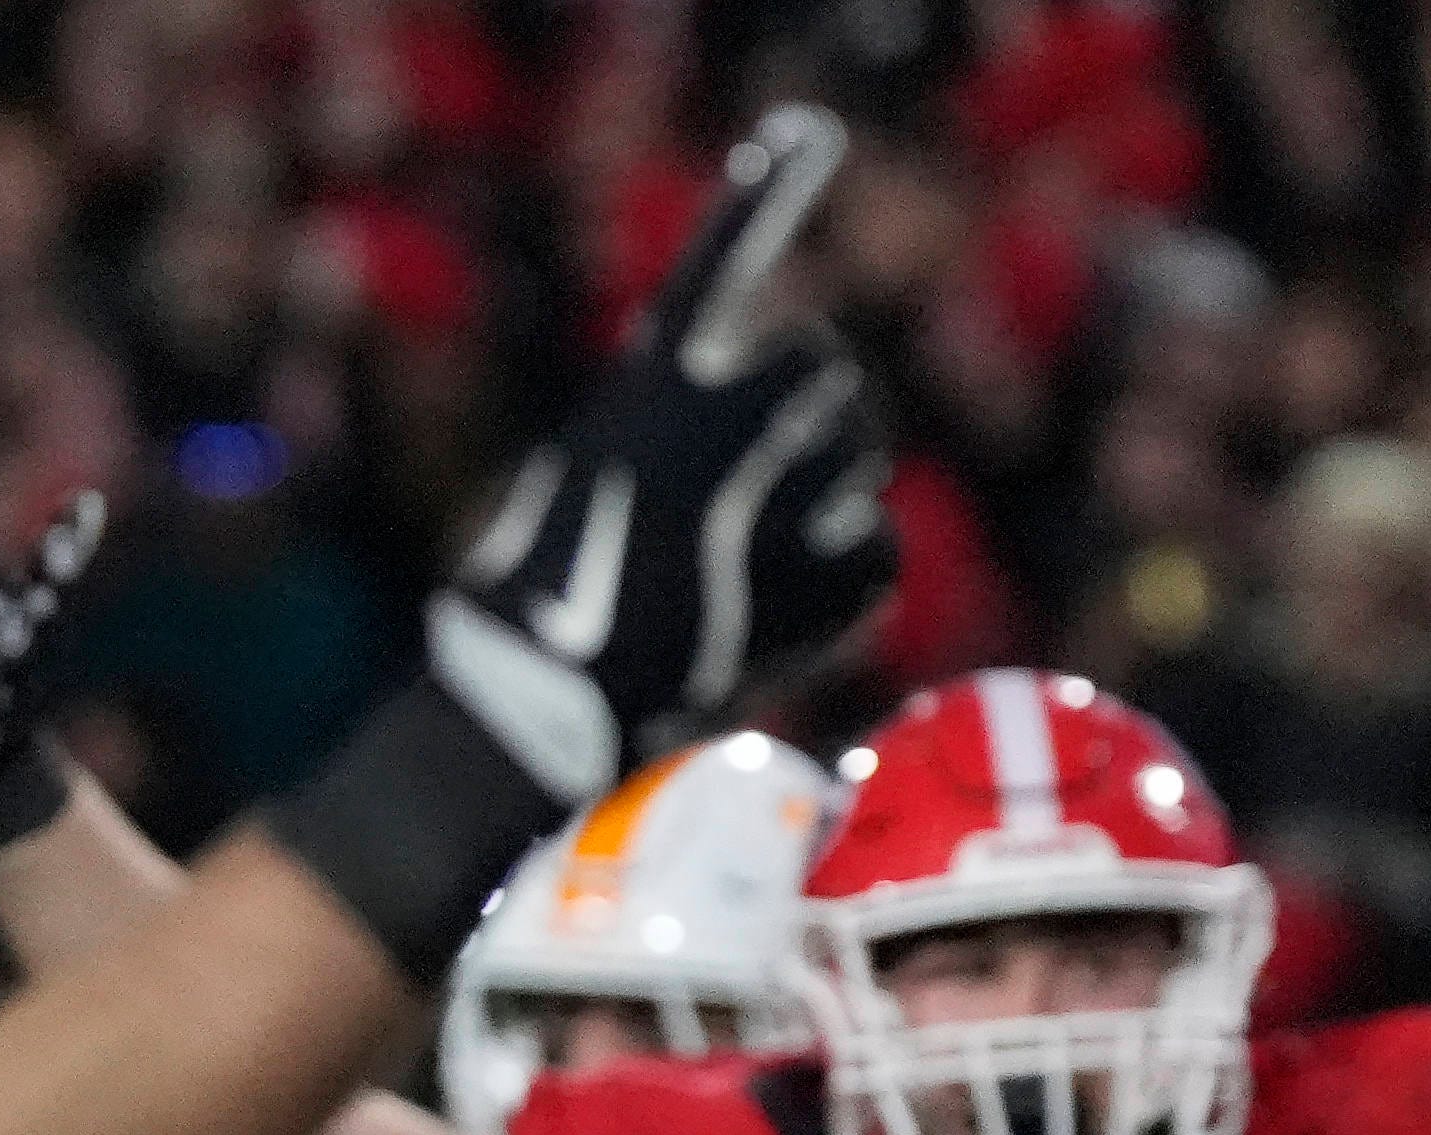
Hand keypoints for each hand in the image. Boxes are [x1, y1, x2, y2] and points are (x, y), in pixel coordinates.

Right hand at [427, 105, 894, 806]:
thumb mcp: (592, 468)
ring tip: (758, 556)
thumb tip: (743, 375)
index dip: (760, 202)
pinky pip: (875, 549)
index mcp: (649, 397)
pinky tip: (788, 610)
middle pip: (825, 371)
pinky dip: (845, 579)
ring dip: (828, 493)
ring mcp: (778, 504)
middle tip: (773, 475)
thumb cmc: (558, 591)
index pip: (712, 274)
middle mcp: (720, 432)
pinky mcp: (825, 584)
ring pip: (859, 456)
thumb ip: (666, 412)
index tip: (804, 134)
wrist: (555, 703)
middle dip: (815, 414)